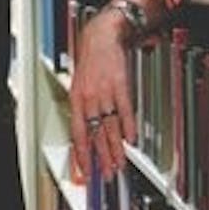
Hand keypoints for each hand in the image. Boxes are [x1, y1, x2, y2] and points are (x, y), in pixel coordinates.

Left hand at [68, 8, 135, 181]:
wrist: (101, 36)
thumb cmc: (90, 59)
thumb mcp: (79, 84)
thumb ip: (84, 107)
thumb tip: (88, 130)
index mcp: (77, 98)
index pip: (78, 132)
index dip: (82, 152)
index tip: (85, 168)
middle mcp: (90, 97)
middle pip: (96, 133)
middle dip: (102, 157)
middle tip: (107, 173)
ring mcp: (105, 92)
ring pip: (111, 126)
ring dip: (116, 148)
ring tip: (120, 163)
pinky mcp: (120, 85)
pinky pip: (125, 110)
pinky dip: (129, 126)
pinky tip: (131, 139)